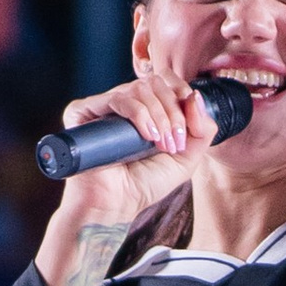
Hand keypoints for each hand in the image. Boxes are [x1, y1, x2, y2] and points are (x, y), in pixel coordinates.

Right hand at [38, 74, 214, 285]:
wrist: (117, 203)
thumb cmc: (145, 183)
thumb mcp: (186, 157)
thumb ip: (201, 129)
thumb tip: (196, 95)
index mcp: (146, 107)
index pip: (167, 81)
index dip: (182, 95)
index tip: (188, 126)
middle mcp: (124, 101)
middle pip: (156, 82)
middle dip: (173, 111)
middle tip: (174, 142)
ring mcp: (103, 105)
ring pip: (140, 88)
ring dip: (159, 115)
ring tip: (160, 143)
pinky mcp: (84, 111)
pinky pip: (118, 98)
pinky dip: (139, 114)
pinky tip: (146, 135)